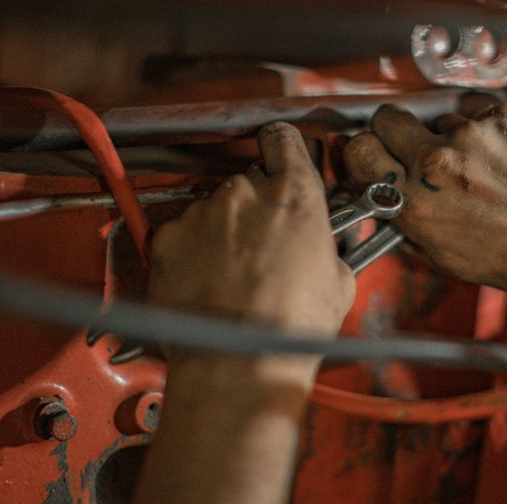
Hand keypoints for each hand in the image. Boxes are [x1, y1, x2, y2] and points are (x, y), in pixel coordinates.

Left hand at [148, 122, 354, 337]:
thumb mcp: (339, 282)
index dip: (281, 148)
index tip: (280, 156)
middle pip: (248, 183)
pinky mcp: (168, 238)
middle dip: (256, 210)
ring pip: (214, 211)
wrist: (238, 362)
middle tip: (265, 249)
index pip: (283, 139)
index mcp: (293, 193)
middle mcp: (244, 192)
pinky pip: (182, 234)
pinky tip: (207, 284)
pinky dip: (191, 252)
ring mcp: (202, 213)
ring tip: (234, 277)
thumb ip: (327, 247)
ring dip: (222, 234)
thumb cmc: (289, 328)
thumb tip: (322, 250)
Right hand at [343, 103, 506, 299]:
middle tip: (414, 149)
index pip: (358, 151)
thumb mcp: (446, 257)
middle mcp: (437, 162)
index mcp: (416, 201)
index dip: (364, 154)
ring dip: (450, 139)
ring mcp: (472, 134)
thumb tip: (388, 199)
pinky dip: (487, 134)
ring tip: (481, 170)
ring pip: (439, 120)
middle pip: (388, 119)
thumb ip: (409, 222)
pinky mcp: (503, 117)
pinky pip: (478, 116)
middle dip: (395, 133)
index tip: (373, 157)